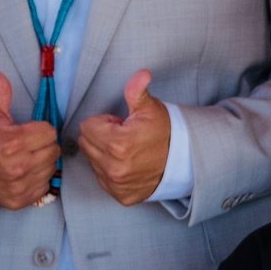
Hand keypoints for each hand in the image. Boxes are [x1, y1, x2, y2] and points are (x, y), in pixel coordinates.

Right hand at [0, 71, 61, 209]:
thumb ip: (0, 94)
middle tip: (27, 145)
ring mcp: (19, 186)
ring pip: (50, 169)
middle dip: (43, 146)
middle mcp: (18, 166)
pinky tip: (23, 173)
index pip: (49, 132)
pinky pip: (43, 187)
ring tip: (25, 158)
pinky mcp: (19, 200)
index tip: (28, 131)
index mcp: (12, 143)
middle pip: (53, 151)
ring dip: (42, 163)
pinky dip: (37, 180)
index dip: (41, 130)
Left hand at [75, 70, 172, 205]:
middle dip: (101, 137)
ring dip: (104, 154)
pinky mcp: (120, 195)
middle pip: (86, 144)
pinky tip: (128, 164)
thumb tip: (141, 74)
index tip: (119, 124)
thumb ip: (137, 91)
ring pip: (93, 162)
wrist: (183, 161)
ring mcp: (117, 184)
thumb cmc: (164, 131)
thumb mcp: (150, 108)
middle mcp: (113, 167)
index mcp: (117, 143)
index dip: (103, 122)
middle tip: (123, 136)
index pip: (87, 126)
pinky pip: (103, 180)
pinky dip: (111, 172)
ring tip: (126, 150)